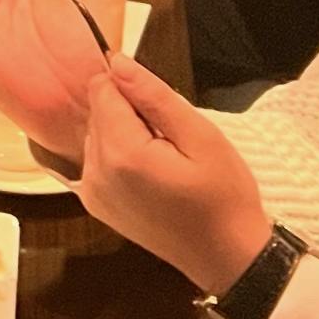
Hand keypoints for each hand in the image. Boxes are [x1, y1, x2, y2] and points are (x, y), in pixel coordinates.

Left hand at [75, 53, 272, 293]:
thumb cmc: (224, 197)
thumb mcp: (201, 136)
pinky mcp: (96, 206)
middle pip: (98, 112)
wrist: (226, 257)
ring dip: (125, 134)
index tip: (164, 111)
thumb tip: (117, 61)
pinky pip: (98, 159)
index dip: (133, 88)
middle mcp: (95, 173)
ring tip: (166, 160)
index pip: (102, 89)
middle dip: (130, 113)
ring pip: (97, 134)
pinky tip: (152, 174)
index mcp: (120, 154)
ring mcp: (92, 193)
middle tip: (172, 140)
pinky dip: (120, 156)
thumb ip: (153, 96)